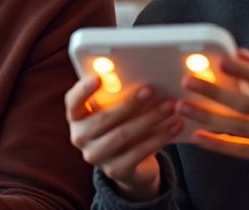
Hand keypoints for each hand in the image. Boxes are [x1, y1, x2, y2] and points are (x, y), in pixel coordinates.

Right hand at [65, 76, 182, 201]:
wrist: (131, 165)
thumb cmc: (122, 126)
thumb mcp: (115, 111)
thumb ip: (118, 96)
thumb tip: (142, 77)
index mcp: (76, 117)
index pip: (73, 101)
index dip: (83, 90)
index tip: (98, 78)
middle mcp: (80, 138)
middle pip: (104, 118)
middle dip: (130, 103)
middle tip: (151, 90)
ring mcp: (96, 156)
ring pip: (124, 135)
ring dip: (150, 118)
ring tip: (170, 106)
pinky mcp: (116, 171)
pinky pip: (140, 152)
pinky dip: (160, 137)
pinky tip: (175, 126)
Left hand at [179, 47, 248, 192]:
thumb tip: (243, 53)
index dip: (245, 70)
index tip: (221, 60)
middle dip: (214, 93)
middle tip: (188, 82)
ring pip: (241, 129)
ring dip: (208, 118)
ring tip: (183, 106)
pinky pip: (244, 151)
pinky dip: (219, 145)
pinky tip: (198, 137)